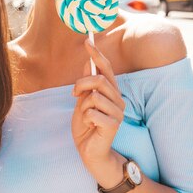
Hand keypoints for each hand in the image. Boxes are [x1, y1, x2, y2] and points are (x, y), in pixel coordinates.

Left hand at [71, 40, 125, 176]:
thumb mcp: (82, 102)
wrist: (90, 151)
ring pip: (94, 96)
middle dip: (81, 84)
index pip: (106, 69)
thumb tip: (86, 63)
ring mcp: (118, 112)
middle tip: (74, 93)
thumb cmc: (87, 127)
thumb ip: (86, 85)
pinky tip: (90, 126)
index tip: (87, 41)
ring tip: (85, 116)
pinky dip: (85, 118)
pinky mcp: (113, 125)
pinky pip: (92, 112)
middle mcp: (118, 99)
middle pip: (99, 79)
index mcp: (111, 92)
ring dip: (83, 106)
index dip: (97, 54)